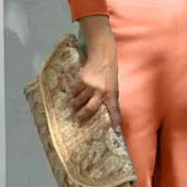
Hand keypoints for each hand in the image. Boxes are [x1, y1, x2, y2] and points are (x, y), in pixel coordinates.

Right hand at [69, 16, 120, 130]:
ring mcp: (91, 86)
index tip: (116, 130)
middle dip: (83, 116)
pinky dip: (72, 95)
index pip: (114, 110)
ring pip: (79, 100)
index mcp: (111, 93)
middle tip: (78, 121)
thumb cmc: (109, 73)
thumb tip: (104, 109)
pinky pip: (75, 91)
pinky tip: (71, 97)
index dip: (115, 120)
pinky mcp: (82, 80)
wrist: (103, 55)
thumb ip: (109, 97)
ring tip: (72, 109)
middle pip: (90, 108)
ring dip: (75, 105)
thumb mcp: (113, 85)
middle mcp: (101, 91)